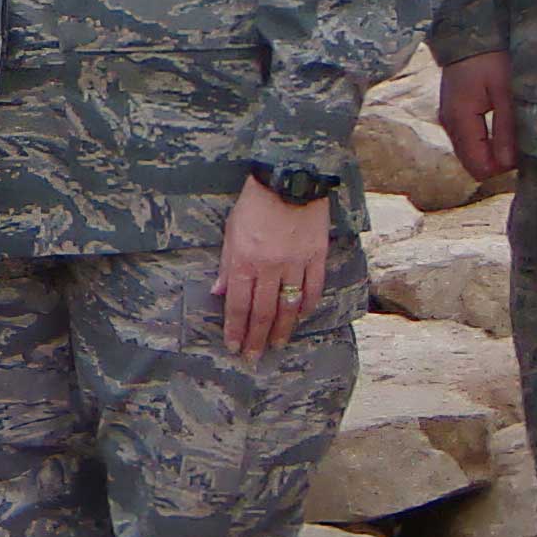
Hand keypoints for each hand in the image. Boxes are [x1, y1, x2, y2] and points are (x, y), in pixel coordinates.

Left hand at [215, 177, 334, 361]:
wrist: (288, 178)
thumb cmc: (254, 203)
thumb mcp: (231, 230)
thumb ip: (227, 264)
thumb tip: (220, 293)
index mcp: (245, 260)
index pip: (239, 304)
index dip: (236, 329)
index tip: (233, 346)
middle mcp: (270, 267)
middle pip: (263, 312)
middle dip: (256, 338)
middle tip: (253, 357)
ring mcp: (295, 263)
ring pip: (289, 306)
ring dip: (282, 329)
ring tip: (276, 345)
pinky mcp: (316, 256)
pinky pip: (313, 288)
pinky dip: (307, 306)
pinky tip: (301, 318)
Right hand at [440, 50, 518, 181]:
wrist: (469, 33)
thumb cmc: (490, 58)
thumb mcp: (504, 92)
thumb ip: (505, 129)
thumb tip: (507, 165)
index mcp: (460, 120)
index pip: (478, 165)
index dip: (501, 169)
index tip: (523, 155)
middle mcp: (450, 124)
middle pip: (472, 163)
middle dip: (496, 162)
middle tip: (521, 146)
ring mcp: (449, 118)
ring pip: (469, 152)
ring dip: (491, 152)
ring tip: (513, 136)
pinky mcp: (453, 112)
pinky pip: (468, 139)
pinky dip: (484, 141)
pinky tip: (500, 129)